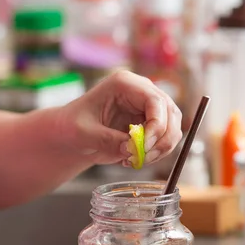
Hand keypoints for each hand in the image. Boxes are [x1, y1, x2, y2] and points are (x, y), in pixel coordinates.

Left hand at [64, 71, 182, 165]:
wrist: (71, 134)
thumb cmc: (72, 126)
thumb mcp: (84, 133)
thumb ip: (107, 139)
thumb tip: (132, 148)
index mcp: (124, 84)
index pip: (155, 100)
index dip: (157, 125)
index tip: (145, 147)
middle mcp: (141, 92)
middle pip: (171, 113)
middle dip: (162, 140)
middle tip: (143, 158)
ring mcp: (148, 108)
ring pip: (173, 128)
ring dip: (162, 149)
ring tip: (137, 160)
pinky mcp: (151, 124)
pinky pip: (166, 140)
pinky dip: (157, 154)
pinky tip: (135, 160)